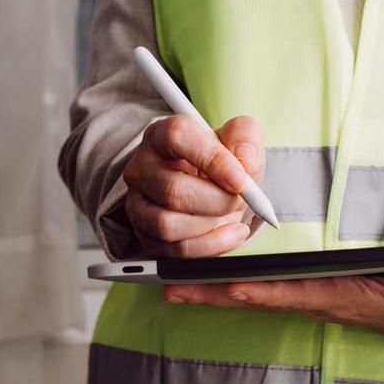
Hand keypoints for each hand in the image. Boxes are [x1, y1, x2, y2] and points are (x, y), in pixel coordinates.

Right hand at [121, 114, 266, 257]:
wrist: (216, 192)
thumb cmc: (223, 164)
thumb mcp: (240, 141)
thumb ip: (245, 136)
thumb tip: (245, 157)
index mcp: (162, 135)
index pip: (177, 137)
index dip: (211, 159)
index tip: (240, 179)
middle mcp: (142, 168)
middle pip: (172, 189)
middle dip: (217, 201)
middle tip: (239, 200)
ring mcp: (137, 204)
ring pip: (167, 224)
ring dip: (209, 224)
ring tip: (228, 215)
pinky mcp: (145, 234)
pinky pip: (175, 249)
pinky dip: (210, 245)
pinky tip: (229, 233)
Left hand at [162, 264, 383, 349]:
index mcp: (347, 299)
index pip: (298, 294)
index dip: (266, 290)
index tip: (233, 286)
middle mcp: (321, 300)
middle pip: (260, 296)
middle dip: (215, 293)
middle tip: (167, 289)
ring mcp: (316, 296)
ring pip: (256, 292)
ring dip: (213, 290)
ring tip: (167, 285)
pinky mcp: (316, 290)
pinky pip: (267, 286)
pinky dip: (233, 283)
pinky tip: (204, 280)